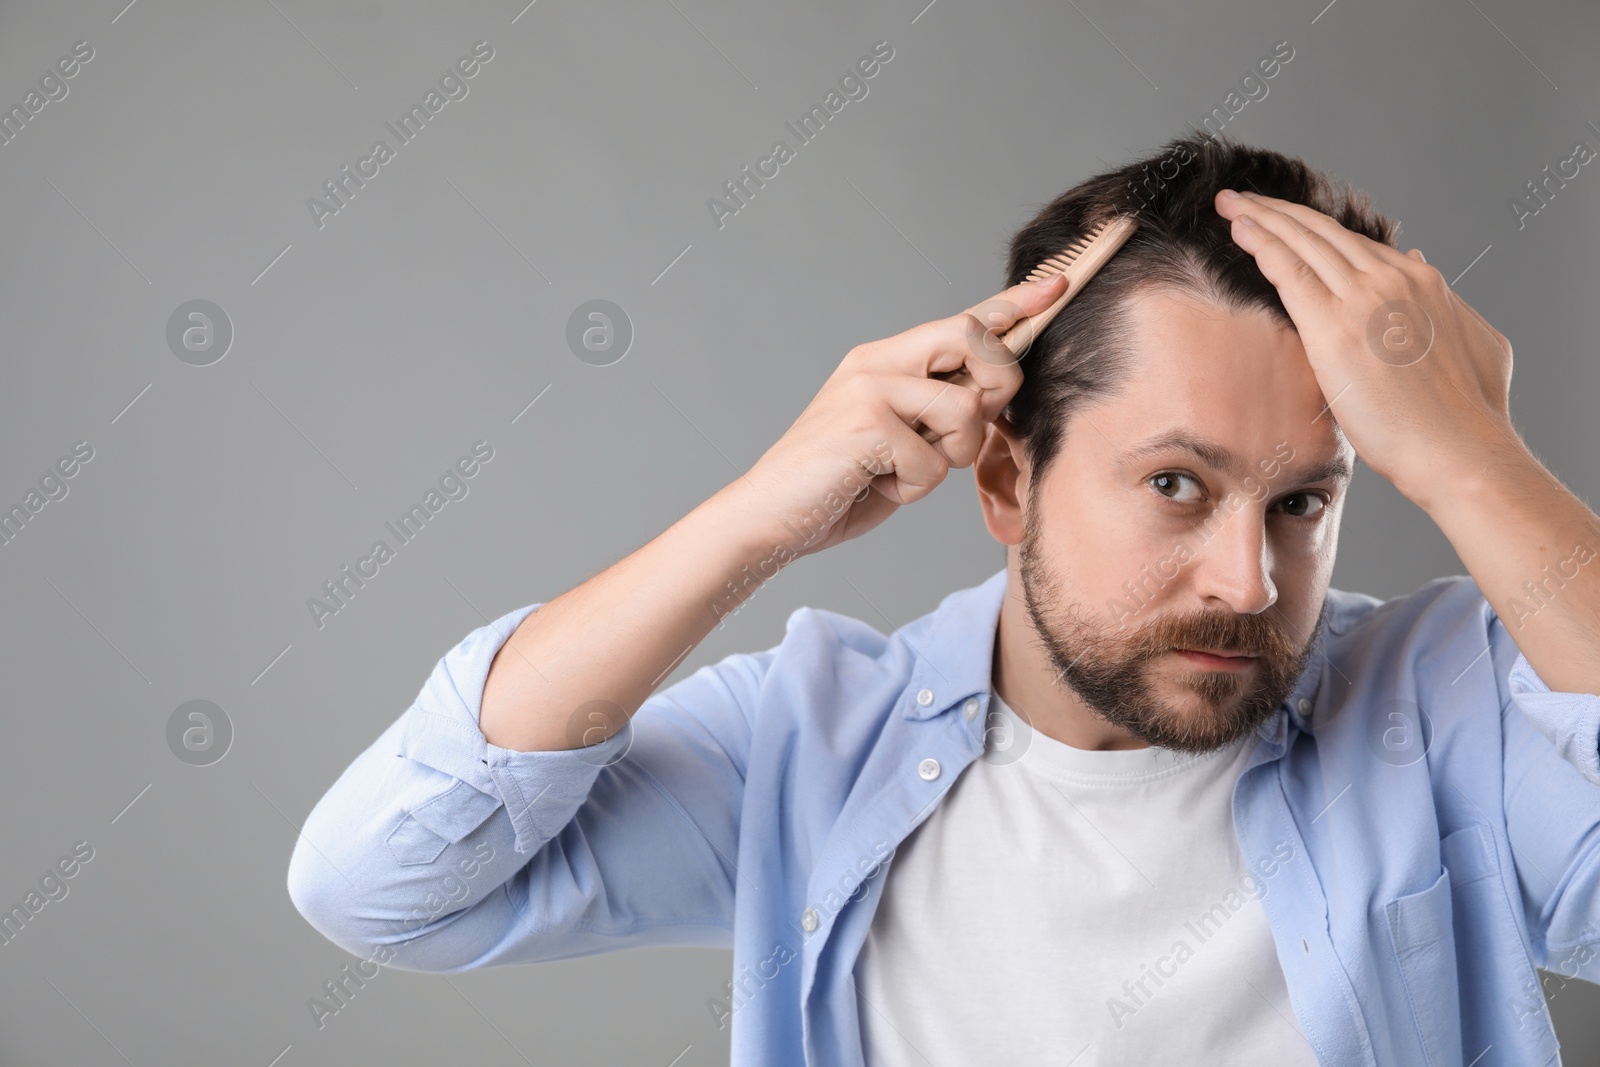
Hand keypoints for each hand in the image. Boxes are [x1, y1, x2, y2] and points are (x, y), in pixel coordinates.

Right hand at [724, 272, 1067, 558]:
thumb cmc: (836, 485)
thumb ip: (939, 416)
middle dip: (993, 387)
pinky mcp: (866, 423)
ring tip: (899, 473)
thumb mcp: (901, 443)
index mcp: (885, 361)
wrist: (767, 518)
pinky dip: (913, 491)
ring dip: (946, 459)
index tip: (1056, 284)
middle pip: (973, 340)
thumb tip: (989, 402)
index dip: (1012, 305)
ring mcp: (869, 388)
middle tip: (957, 434)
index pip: (960, 322)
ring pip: (962, 412)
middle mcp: (877, 362)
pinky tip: (875, 486)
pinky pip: (933, 464)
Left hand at [1212, 188, 1520, 507]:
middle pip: (1325, 232)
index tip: (1287, 224)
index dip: (1315, 232)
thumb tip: (1421, 261)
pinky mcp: (1334, 327)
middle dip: (1280, 211)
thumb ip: (1447, 303)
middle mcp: (1393, 279)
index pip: (1357, 246)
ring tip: (1231, 203)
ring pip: (1303, 241)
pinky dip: (1262, 242)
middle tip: (1244, 199)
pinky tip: (1239, 228)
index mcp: (1422, 283)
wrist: (1460, 450)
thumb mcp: (1473, 342)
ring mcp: (1364, 299)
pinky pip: (1290, 270)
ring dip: (1262, 217)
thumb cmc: (1468, 416)